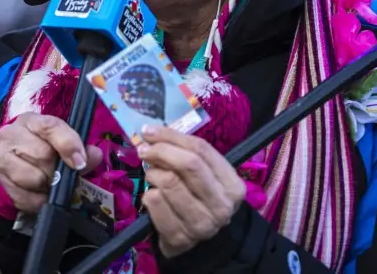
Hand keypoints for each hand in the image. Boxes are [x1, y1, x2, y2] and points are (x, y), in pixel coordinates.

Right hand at [0, 113, 101, 213]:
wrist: (8, 163)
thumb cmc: (39, 149)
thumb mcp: (58, 143)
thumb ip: (79, 148)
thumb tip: (95, 155)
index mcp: (31, 121)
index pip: (50, 126)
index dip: (68, 144)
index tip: (80, 162)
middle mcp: (11, 135)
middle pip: (43, 154)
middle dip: (58, 170)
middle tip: (62, 176)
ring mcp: (1, 157)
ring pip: (34, 178)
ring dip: (47, 186)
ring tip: (49, 184)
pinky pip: (25, 197)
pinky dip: (38, 200)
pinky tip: (39, 194)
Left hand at [138, 126, 246, 258]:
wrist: (200, 245)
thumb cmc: (200, 200)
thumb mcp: (204, 177)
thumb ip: (186, 154)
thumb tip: (152, 134)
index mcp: (233, 186)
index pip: (201, 150)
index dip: (172, 136)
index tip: (150, 132)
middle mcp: (221, 206)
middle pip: (189, 164)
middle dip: (161, 151)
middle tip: (144, 150)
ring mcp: (202, 225)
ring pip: (169, 183)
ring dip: (153, 174)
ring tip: (152, 176)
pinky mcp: (180, 238)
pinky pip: (156, 203)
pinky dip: (148, 194)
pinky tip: (152, 195)